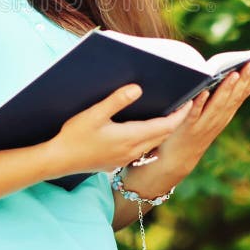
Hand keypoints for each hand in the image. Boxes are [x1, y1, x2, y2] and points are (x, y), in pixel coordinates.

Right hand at [46, 84, 192, 176]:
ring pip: (153, 143)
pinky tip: (142, 129)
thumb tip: (137, 88)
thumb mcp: (94, 114)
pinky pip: (141, 149)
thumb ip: (116, 100)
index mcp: (130, 137)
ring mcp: (124, 158)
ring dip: (163, 130)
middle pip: (162, 135)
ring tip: (167, 114)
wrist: (58, 161)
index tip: (191, 101)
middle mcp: (132, 150)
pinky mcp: (116, 161)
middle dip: (176, 121)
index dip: (180, 115)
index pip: (165, 126)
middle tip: (184, 104)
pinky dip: (149, 138)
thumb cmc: (74, 136)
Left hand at [151, 60, 249, 176]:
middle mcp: (219, 119)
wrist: (180, 157)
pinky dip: (200, 103)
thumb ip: (235, 98)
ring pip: (217, 105)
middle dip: (243, 79)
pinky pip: (195, 113)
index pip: (242, 93)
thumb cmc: (199, 130)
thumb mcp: (220, 114)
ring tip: (233, 73)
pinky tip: (204, 91)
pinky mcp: (188, 128)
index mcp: (226, 114)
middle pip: (233, 97)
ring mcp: (204, 124)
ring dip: (226, 89)